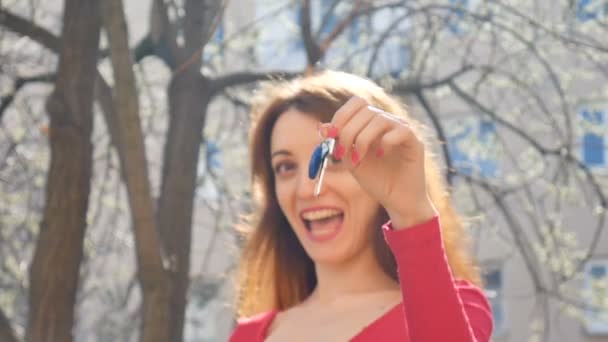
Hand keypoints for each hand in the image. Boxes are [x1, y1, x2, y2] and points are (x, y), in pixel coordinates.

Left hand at [320, 96, 436, 228]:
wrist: (397, 201)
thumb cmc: (376, 180)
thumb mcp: (351, 161)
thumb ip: (339, 144)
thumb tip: (321, 127)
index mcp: (372, 123)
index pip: (357, 102)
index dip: (342, 115)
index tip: (331, 136)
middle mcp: (389, 122)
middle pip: (366, 110)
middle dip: (348, 131)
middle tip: (341, 154)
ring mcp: (403, 130)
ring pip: (380, 119)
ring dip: (363, 139)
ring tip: (357, 158)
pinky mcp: (416, 142)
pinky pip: (401, 130)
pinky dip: (386, 142)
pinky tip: (381, 156)